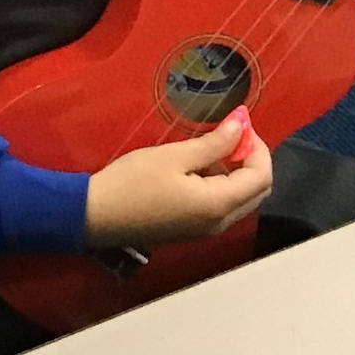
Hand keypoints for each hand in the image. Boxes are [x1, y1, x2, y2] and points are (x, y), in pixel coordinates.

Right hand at [83, 110, 273, 249]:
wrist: (94, 217)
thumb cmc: (131, 183)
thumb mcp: (172, 157)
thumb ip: (213, 144)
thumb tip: (240, 127)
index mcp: (218, 204)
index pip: (261, 176)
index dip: (257, 147)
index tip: (239, 123)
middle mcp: (219, 223)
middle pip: (257, 191)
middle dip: (251, 160)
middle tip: (230, 134)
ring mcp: (205, 231)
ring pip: (240, 201)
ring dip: (236, 173)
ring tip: (210, 148)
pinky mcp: (190, 231)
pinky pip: (221, 208)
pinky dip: (221, 186)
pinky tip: (196, 169)